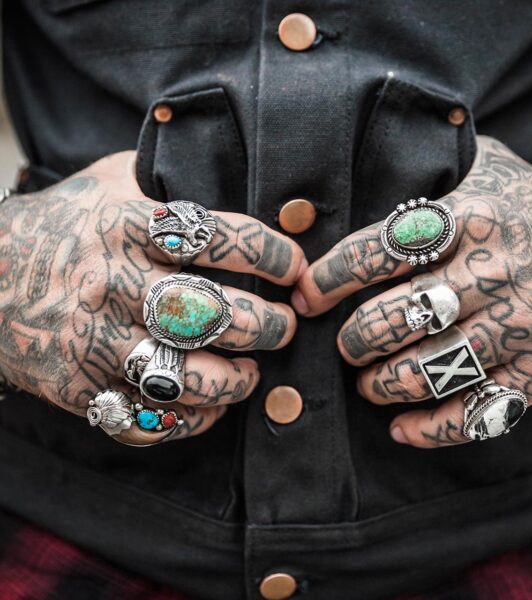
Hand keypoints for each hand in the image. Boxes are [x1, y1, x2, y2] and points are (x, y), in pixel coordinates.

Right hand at [0, 152, 305, 444]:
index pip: (222, 239)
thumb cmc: (62, 225)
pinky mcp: (78, 388)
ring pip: (188, 377)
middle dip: (270, 326)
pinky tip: (210, 405)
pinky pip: (148, 420)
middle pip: (214, 315)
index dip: (274, 256)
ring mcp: (94, 342)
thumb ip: (166, 175)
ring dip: (237, 382)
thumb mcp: (109, 179)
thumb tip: (232, 165)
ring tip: (252, 372)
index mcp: (127, 225)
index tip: (296, 268)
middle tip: (285, 325)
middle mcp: (114, 285)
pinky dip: (191, 420)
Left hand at [293, 136, 531, 447]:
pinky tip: (402, 427)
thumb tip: (383, 139)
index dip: (328, 279)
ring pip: (427, 369)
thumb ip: (440, 161)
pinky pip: (477, 413)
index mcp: (469, 219)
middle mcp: (490, 273)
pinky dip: (431, 428)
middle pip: (394, 318)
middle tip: (344, 345)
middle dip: (353, 340)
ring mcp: (518, 327)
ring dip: (382, 384)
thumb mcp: (494, 169)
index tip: (305, 296)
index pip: (376, 252)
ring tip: (369, 382)